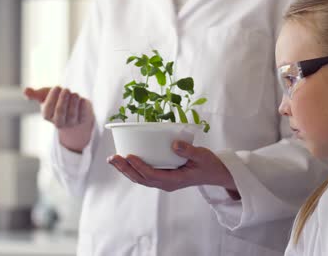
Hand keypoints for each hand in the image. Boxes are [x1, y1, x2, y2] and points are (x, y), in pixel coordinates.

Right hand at [25, 86, 94, 152]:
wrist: (74, 108)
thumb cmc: (57, 100)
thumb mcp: (46, 95)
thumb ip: (35, 94)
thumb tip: (25, 91)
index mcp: (48, 116)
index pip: (48, 109)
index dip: (52, 98)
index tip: (57, 87)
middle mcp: (59, 122)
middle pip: (60, 112)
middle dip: (63, 99)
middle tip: (66, 89)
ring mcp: (71, 123)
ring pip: (72, 114)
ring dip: (73, 101)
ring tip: (74, 93)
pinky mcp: (83, 121)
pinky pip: (84, 114)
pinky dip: (82, 105)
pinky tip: (81, 99)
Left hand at [107, 141, 238, 195]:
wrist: (215, 173)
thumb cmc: (209, 164)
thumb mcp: (202, 155)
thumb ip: (188, 150)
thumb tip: (174, 144)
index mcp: (175, 180)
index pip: (152, 175)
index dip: (139, 166)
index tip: (129, 156)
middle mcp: (167, 183)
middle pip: (141, 178)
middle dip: (126, 169)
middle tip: (113, 158)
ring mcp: (164, 181)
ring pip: (141, 178)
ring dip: (126, 170)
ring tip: (114, 160)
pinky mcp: (163, 177)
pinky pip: (145, 175)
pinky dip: (133, 169)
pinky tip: (126, 161)